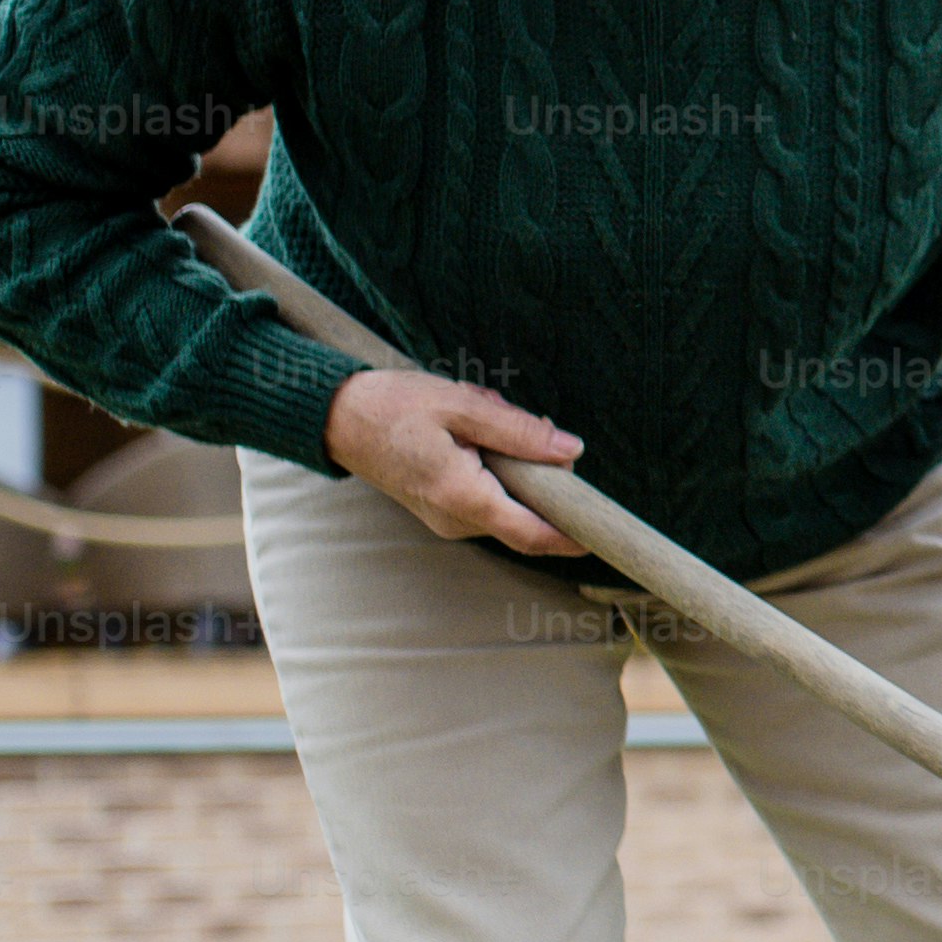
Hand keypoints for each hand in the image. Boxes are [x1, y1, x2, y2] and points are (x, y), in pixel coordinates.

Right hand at [323, 366, 582, 556]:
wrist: (337, 418)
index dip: (573, 536)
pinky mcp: (442, 511)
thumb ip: (520, 430)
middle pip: (526, 515)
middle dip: (540, 474)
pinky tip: (473, 429)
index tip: (604, 530)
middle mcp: (456, 521)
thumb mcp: (462, 405)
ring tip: (485, 416)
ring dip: (514, 464)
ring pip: (508, 502)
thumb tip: (571, 451)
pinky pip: (487, 496)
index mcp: (463, 497)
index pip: (533, 533)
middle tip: (529, 423)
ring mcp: (447, 520)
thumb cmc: (394, 406)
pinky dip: (495, 467)